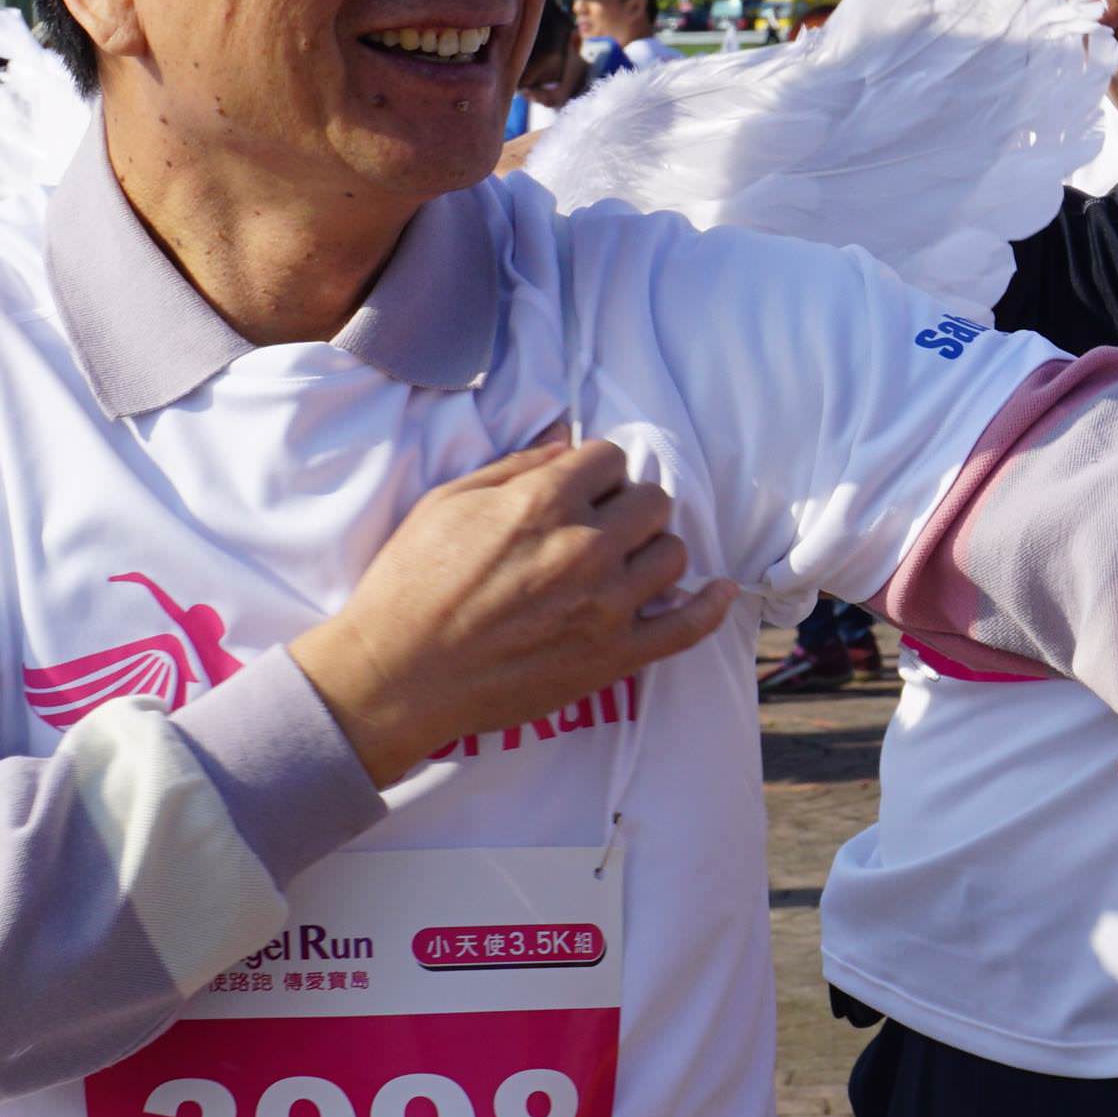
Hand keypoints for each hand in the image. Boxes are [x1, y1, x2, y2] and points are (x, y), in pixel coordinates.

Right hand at [294, 433, 741, 781]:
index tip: (581, 488)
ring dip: (651, 551)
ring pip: (673, 554)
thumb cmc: (410, 584)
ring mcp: (606, 606)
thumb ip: (517, 466)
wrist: (398, 677)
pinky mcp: (614, 658)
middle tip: (599, 525)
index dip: (595, 471)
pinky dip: (710, 605)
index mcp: (543, 504)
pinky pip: (688, 627)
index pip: (610, 458)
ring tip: (621, 563)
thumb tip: (569, 439)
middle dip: (628, 506)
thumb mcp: (448, 502)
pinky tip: (719, 589)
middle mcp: (585, 549)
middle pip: (652, 502)